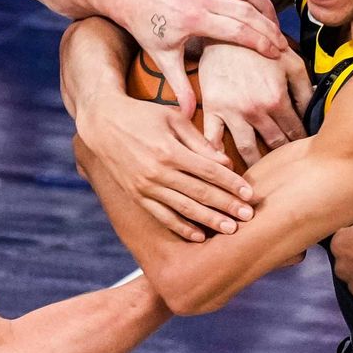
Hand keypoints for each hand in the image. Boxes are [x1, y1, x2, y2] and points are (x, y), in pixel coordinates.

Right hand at [75, 93, 256, 241]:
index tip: (250, 194)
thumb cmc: (142, 115)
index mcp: (169, 150)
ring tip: (231, 230)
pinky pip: (162, 216)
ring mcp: (146, 187)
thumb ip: (198, 142)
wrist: (102, 124)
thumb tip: (225, 162)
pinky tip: (199, 236)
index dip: (231, 183)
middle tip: (249, 217)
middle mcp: (158, 172)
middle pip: (200, 193)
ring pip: (184, 209)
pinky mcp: (137, 196)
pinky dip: (181, 228)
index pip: (209, 171)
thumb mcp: (172, 119)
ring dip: (209, 221)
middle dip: (227, 206)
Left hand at [115, 0, 285, 116]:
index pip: (238, 30)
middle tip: (283, 44)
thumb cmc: (148, 28)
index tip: (276, 54)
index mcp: (193, 18)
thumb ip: (179, 87)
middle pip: (248, 10)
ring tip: (276, 24)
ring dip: (266, 5)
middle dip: (269, 28)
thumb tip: (188, 116)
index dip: (260, 42)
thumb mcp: (162, 58)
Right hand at [199, 43, 313, 165]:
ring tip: (261, 174)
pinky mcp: (213, 109)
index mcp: (276, 99)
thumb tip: (314, 112)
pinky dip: (216, 155)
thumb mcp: (292, 62)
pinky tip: (223, 167)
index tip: (303, 152)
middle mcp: (255, 110)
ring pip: (246, 149)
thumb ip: (305, 90)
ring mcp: (231, 112)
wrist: (226, 32)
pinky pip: (212, 138)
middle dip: (282, 157)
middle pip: (273, 144)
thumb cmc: (261, 46)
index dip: (301, 143)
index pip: (294, 132)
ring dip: (256, 164)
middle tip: (287, 168)